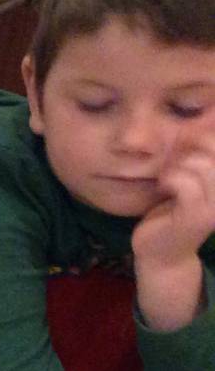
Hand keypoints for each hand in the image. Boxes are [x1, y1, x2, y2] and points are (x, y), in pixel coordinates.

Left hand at [133, 133, 214, 271]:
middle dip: (188, 149)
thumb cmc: (172, 212)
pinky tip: (164, 187)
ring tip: (167, 178)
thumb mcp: (190, 178)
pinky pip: (185, 183)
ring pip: (200, 165)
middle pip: (214, 148)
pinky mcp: (196, 217)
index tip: (188, 141)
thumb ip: (199, 154)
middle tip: (173, 164)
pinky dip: (170, 179)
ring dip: (176, 166)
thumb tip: (206, 116)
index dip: (207, 133)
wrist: (161, 255)